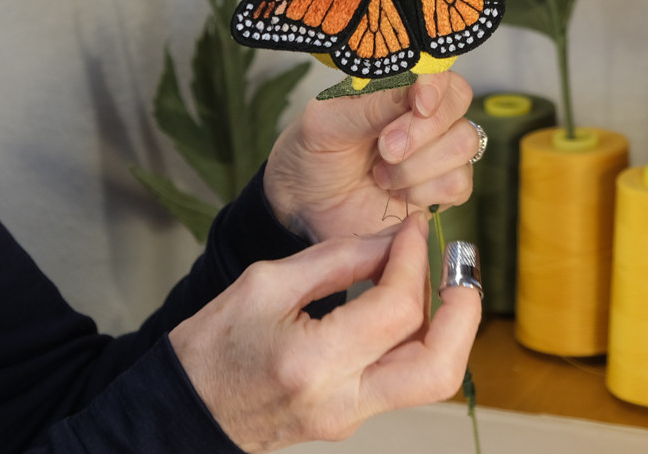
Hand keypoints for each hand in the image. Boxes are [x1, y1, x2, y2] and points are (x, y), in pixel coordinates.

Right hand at [170, 212, 481, 450]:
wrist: (184, 410)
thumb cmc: (210, 346)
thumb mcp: (265, 283)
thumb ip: (336, 259)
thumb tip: (393, 240)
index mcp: (312, 361)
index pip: (396, 309)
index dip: (414, 259)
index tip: (413, 228)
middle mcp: (341, 400)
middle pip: (439, 366)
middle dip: (463, 311)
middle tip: (459, 267)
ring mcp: (350, 418)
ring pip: (432, 379)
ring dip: (448, 327)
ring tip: (438, 280)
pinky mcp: (352, 420)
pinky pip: (404, 379)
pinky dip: (418, 338)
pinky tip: (405, 302)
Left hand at [263, 70, 478, 241]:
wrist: (306, 205)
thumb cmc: (312, 152)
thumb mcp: (327, 124)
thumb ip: (370, 107)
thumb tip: (413, 87)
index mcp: (396, 85)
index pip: (437, 70)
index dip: (434, 85)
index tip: (419, 103)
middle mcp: (422, 113)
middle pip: (459, 101)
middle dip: (423, 129)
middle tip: (385, 149)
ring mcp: (436, 150)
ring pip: (465, 143)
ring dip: (418, 165)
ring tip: (380, 174)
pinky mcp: (441, 188)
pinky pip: (460, 183)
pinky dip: (426, 192)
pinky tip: (397, 194)